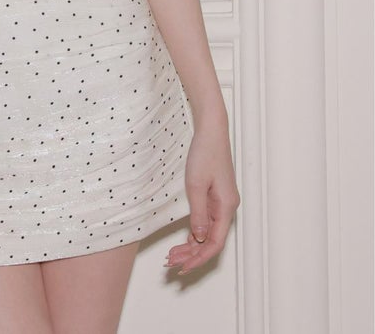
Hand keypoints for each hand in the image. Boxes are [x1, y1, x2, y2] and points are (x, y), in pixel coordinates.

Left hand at [164, 119, 240, 274]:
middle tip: (170, 264)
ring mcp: (222, 202)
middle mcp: (227, 208)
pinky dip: (194, 231)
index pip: (215, 243)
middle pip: (211, 240)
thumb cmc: (204, 153)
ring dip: (191, 245)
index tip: (182, 268)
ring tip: (172, 255)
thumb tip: (197, 238)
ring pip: (208, 232)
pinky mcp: (215, 195)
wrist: (211, 130)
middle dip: (192, 255)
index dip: (199, 258)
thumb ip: (198, 214)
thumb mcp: (196, 185)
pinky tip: (183, 239)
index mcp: (227, 207)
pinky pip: (207, 220)